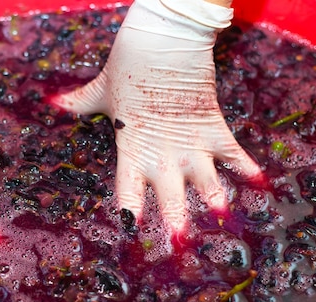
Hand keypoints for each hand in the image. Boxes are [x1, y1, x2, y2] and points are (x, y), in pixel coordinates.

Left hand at [52, 0, 260, 232]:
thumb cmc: (128, 65)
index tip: (131, 236)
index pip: (128, 193)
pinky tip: (262, 185)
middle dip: (176, 225)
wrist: (164, 40)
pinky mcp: (214, 127)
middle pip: (171, 200)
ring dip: (215, 204)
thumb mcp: (101, 90)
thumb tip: (53, 101)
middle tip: (179, 247)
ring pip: (206, 184)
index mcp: (132, 151)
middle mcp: (162, 156)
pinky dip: (248, 168)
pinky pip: (234, 153)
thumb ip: (79, 103)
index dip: (129, 216)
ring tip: (224, 223)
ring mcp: (191, 144)